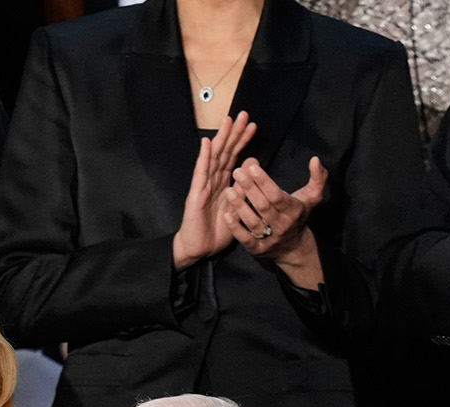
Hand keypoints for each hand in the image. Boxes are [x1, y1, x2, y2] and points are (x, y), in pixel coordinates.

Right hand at [171, 111, 256, 270]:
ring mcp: (203, 185)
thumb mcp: (238, 210)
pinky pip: (200, 173)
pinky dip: (204, 157)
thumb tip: (253, 172)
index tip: (253, 126)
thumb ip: (244, 192)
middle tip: (243, 114)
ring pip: (214, 157)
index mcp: (223, 184)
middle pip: (225, 151)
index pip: (235, 157)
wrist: (199, 248)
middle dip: (234, 133)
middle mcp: (213, 180)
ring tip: (228, 120)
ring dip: (221, 138)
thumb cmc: (216, 231)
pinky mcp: (196, 194)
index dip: (243, 142)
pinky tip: (207, 143)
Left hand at [226, 156, 327, 288]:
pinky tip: (227, 215)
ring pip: (253, 222)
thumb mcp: (313, 197)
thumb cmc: (299, 216)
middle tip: (237, 172)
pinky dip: (235, 228)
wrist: (294, 248)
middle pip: (263, 206)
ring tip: (229, 190)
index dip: (264, 182)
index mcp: (294, 211)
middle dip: (249, 188)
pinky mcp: (258, 249)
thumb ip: (317, 178)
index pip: (277, 196)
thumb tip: (314, 159)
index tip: (252, 167)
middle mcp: (282, 226)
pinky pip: (246, 239)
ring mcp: (270, 239)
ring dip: (240, 206)